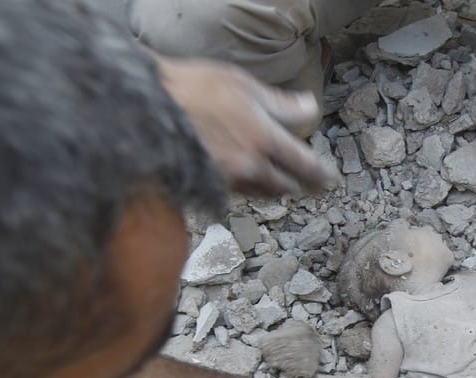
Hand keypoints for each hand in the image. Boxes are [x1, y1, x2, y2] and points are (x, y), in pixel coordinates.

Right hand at [156, 56, 340, 196]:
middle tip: (311, 184)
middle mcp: (251, 167)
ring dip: (276, 189)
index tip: (331, 179)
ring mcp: (228, 181)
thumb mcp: (243, 85)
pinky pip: (239, 194)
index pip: (306, 165)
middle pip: (286, 186)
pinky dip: (249, 188)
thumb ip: (281, 104)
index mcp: (265, 140)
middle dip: (300, 184)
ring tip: (283, 183)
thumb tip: (311, 108)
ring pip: (263, 193)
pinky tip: (248, 180)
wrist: (144, 109)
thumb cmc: (193, 89)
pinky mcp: (208, 187)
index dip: (322, 174)